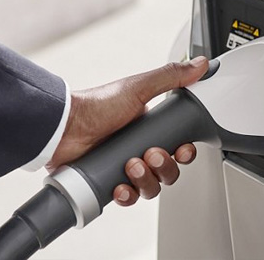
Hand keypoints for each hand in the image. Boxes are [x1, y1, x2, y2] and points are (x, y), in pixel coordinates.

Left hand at [46, 56, 208, 205]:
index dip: (185, 153)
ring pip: (151, 186)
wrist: (63, 127)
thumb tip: (200, 64)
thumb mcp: (139, 88)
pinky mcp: (108, 183)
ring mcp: (124, 167)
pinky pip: (128, 198)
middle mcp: (140, 149)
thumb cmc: (97, 105)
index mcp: (150, 129)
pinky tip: (121, 185)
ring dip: (147, 180)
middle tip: (150, 155)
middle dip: (164, 166)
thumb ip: (171, 76)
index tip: (182, 149)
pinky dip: (127, 195)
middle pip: (168, 171)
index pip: (179, 148)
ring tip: (132, 165)